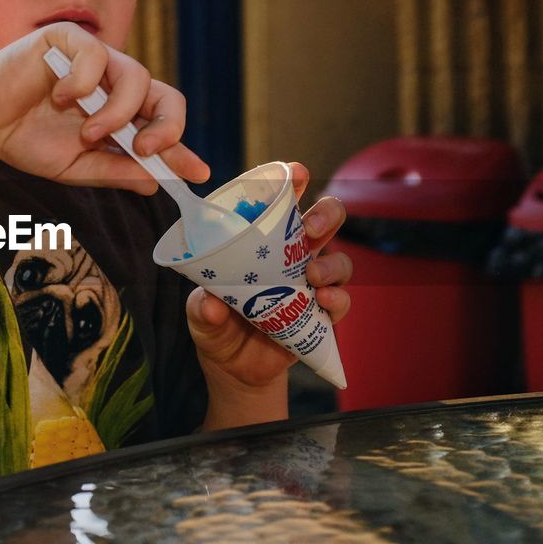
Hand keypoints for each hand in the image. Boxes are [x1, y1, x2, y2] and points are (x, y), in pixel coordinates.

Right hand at [0, 22, 209, 188]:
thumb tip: (155, 183)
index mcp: (120, 113)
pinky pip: (97, 57)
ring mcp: (96, 60)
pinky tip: (61, 99)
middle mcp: (115, 84)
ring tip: (87, 133)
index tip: (198, 171)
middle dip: (166, 127)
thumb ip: (115, 170)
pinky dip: (83, 84)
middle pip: (166, 96)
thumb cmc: (26, 138)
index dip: (182, 147)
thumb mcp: (76, 166)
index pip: (162, 125)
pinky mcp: (72, 40)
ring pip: (136, 78)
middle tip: (146, 149)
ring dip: (117, 113)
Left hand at [188, 162, 351, 427]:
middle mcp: (293, 257)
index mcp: (263, 242)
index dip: (292, 182)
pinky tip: (323, 302)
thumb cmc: (216, 325)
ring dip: (332, 264)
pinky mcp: (322, 315)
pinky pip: (341, 301)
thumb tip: (211, 303)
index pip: (283, 203)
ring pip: (339, 260)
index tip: (296, 173)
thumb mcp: (200, 315)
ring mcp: (311, 285)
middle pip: (325, 221)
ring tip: (312, 277)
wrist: (233, 370)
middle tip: (312, 226)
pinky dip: (337, 299)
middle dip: (326, 214)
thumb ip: (202, 308)